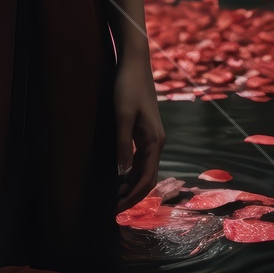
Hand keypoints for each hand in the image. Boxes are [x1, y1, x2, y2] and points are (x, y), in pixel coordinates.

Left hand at [114, 57, 164, 209]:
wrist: (135, 64)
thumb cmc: (127, 86)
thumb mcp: (123, 115)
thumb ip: (123, 144)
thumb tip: (122, 173)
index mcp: (153, 141)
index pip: (146, 178)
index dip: (133, 196)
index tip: (117, 208)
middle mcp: (158, 142)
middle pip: (150, 177)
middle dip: (135, 195)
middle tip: (115, 208)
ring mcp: (154, 136)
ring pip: (148, 169)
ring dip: (135, 185)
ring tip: (118, 196)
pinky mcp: (147, 131)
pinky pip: (144, 159)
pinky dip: (135, 172)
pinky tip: (123, 175)